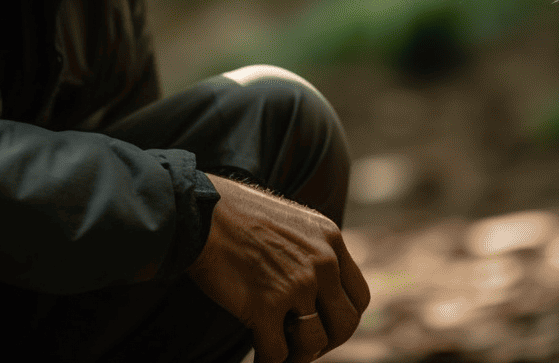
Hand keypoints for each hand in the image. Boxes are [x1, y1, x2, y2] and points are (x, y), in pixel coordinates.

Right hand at [188, 174, 370, 362]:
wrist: (200, 210)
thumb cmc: (236, 215)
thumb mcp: (293, 222)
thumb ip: (312, 252)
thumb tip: (316, 291)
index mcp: (330, 240)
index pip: (358, 297)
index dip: (343, 321)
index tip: (323, 327)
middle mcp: (322, 262)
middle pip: (345, 324)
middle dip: (326, 343)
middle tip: (302, 347)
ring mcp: (297, 283)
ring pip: (314, 342)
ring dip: (297, 355)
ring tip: (279, 352)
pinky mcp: (266, 304)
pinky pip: (277, 353)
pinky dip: (268, 362)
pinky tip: (257, 359)